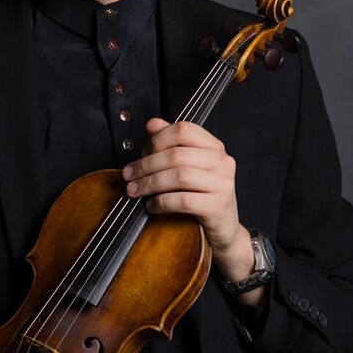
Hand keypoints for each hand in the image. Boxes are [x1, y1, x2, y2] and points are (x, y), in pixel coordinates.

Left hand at [123, 118, 262, 303]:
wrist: (224, 229)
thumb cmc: (203, 195)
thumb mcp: (188, 166)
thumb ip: (171, 144)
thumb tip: (151, 124)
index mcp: (214, 146)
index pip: (183, 130)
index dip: (157, 139)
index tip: (141, 153)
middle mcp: (222, 162)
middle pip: (176, 154)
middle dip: (146, 165)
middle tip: (128, 175)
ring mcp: (223, 184)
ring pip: (179, 176)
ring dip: (150, 184)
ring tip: (135, 191)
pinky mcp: (218, 206)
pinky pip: (183, 201)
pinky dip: (161, 202)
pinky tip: (151, 206)